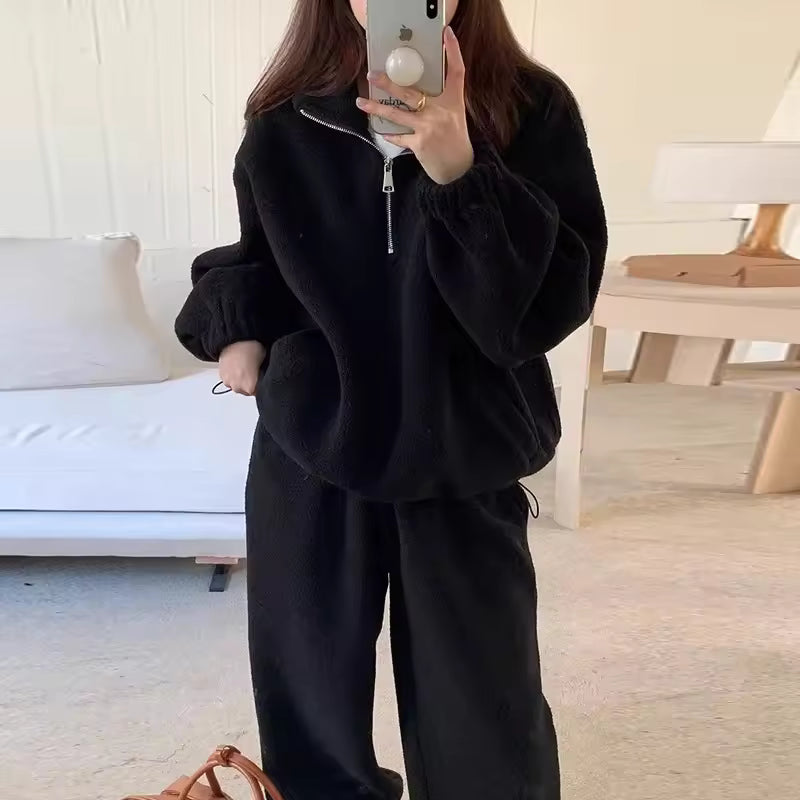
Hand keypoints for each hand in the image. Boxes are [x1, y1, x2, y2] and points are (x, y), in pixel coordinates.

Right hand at [218, 340, 265, 395]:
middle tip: (254, 373)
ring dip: (241, 381)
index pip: (258, 394)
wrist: (236, 338)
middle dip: (251, 385)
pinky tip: (238, 367)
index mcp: (250, 387)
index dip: (261, 387)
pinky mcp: (221, 375)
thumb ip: (264, 375)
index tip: (262, 381)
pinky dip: (233, 376)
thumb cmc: (252, 349)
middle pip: (246, 392)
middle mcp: (237, 387)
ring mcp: (228, 381)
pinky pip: (230, 380)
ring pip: (237, 386)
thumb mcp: (266, 363)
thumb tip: (266, 377)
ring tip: (245, 369)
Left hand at [357, 27, 472, 184]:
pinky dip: (390, 135)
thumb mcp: (454, 115)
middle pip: (411, 92)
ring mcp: (429, 128)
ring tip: (362, 103)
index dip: (453, 51)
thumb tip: (417, 88)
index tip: (447, 34)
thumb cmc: (455, 140)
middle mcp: (441, 111)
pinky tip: (381, 131)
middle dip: (389, 83)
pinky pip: (399, 137)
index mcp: (453, 101)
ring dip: (377, 109)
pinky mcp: (420, 144)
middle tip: (373, 74)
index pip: (456, 71)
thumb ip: (440, 100)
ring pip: (397, 114)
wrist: (459, 169)